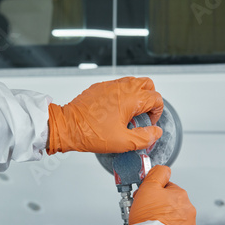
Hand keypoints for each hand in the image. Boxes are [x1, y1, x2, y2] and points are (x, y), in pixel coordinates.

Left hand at [47, 77, 163, 153]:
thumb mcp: (123, 142)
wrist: (68, 126)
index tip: (149, 123)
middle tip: (143, 114)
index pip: (156, 99)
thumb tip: (155, 132)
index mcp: (131, 98)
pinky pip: (118, 85)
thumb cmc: (91, 132)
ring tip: (130, 112)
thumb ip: (144, 137)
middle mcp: (122, 87)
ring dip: (137, 95)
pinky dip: (123, 94)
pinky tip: (116, 110)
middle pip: (148, 84)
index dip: (157, 113)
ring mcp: (110, 85)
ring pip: (133, 82)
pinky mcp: (100, 87)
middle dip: (150, 99)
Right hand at [129, 165, 196, 224]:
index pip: (166, 186)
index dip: (152, 191)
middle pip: (170, 202)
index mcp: (180, 194)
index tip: (145, 198)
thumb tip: (163, 168)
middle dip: (159, 205)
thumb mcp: (148, 187)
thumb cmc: (149, 219)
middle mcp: (188, 209)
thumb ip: (157, 173)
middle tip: (146, 212)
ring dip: (164, 218)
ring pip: (173, 216)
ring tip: (151, 224)